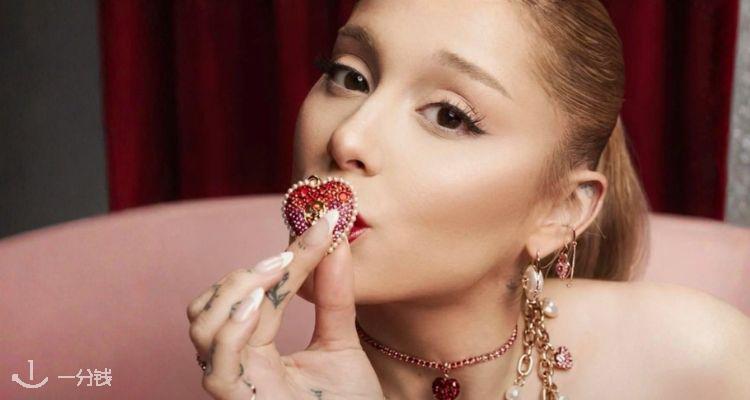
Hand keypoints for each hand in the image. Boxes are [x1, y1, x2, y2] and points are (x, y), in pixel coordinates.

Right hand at [187, 209, 383, 399]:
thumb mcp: (341, 342)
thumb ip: (333, 296)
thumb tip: (334, 242)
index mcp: (255, 349)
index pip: (251, 294)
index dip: (282, 259)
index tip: (320, 226)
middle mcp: (236, 364)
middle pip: (211, 305)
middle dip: (246, 274)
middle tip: (289, 257)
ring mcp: (234, 384)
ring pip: (203, 327)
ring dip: (235, 291)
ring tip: (276, 274)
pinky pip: (218, 365)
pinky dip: (230, 330)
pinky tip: (257, 306)